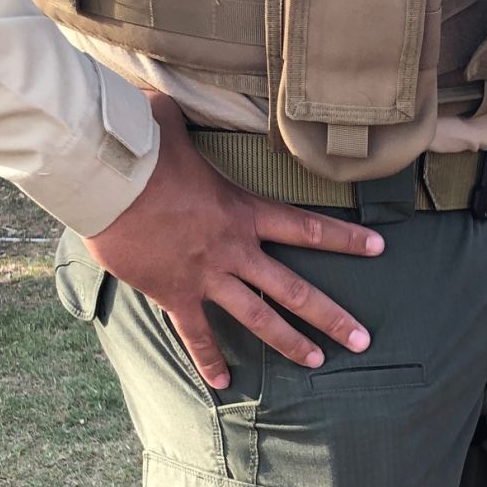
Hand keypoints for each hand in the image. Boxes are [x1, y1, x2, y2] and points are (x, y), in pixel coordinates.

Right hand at [84, 94, 383, 390]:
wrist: (107, 183)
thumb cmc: (140, 148)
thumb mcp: (169, 126)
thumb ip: (180, 121)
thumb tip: (164, 103)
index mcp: (244, 211)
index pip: (308, 229)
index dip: (346, 240)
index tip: (379, 250)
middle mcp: (235, 250)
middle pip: (295, 289)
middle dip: (333, 317)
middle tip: (362, 340)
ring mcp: (208, 276)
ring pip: (259, 318)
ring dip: (290, 343)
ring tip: (316, 362)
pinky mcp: (176, 294)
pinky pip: (197, 335)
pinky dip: (209, 360)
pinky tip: (223, 383)